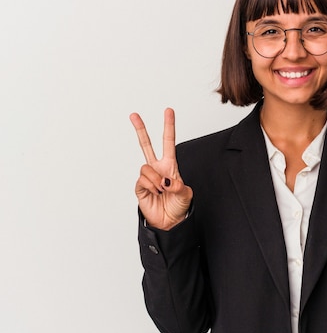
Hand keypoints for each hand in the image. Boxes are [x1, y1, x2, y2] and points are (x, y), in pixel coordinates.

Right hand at [130, 108, 192, 229]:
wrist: (170, 222)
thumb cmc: (179, 206)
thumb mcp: (186, 194)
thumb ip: (178, 186)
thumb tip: (166, 181)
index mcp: (170, 165)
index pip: (168, 142)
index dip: (168, 126)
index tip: (168, 110)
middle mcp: (157, 168)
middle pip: (146, 145)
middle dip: (140, 129)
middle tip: (134, 114)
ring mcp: (148, 177)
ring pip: (146, 167)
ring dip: (156, 179)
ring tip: (162, 190)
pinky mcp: (140, 187)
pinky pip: (142, 180)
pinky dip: (151, 187)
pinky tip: (156, 193)